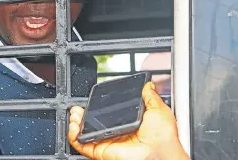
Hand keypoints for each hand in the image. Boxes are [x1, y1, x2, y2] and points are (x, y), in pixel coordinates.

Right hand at [68, 82, 190, 159]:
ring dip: (75, 122)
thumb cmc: (163, 136)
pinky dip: (74, 135)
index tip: (91, 99)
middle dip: (82, 113)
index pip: (107, 115)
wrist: (160, 151)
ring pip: (84, 133)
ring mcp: (107, 143)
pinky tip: (74, 125)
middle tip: (79, 107)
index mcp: (127, 124)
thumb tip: (148, 85)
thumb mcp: (158, 109)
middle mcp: (115, 134)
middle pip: (91, 124)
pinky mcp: (100, 151)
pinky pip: (82, 144)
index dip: (96, 107)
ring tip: (75, 113)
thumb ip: (150, 96)